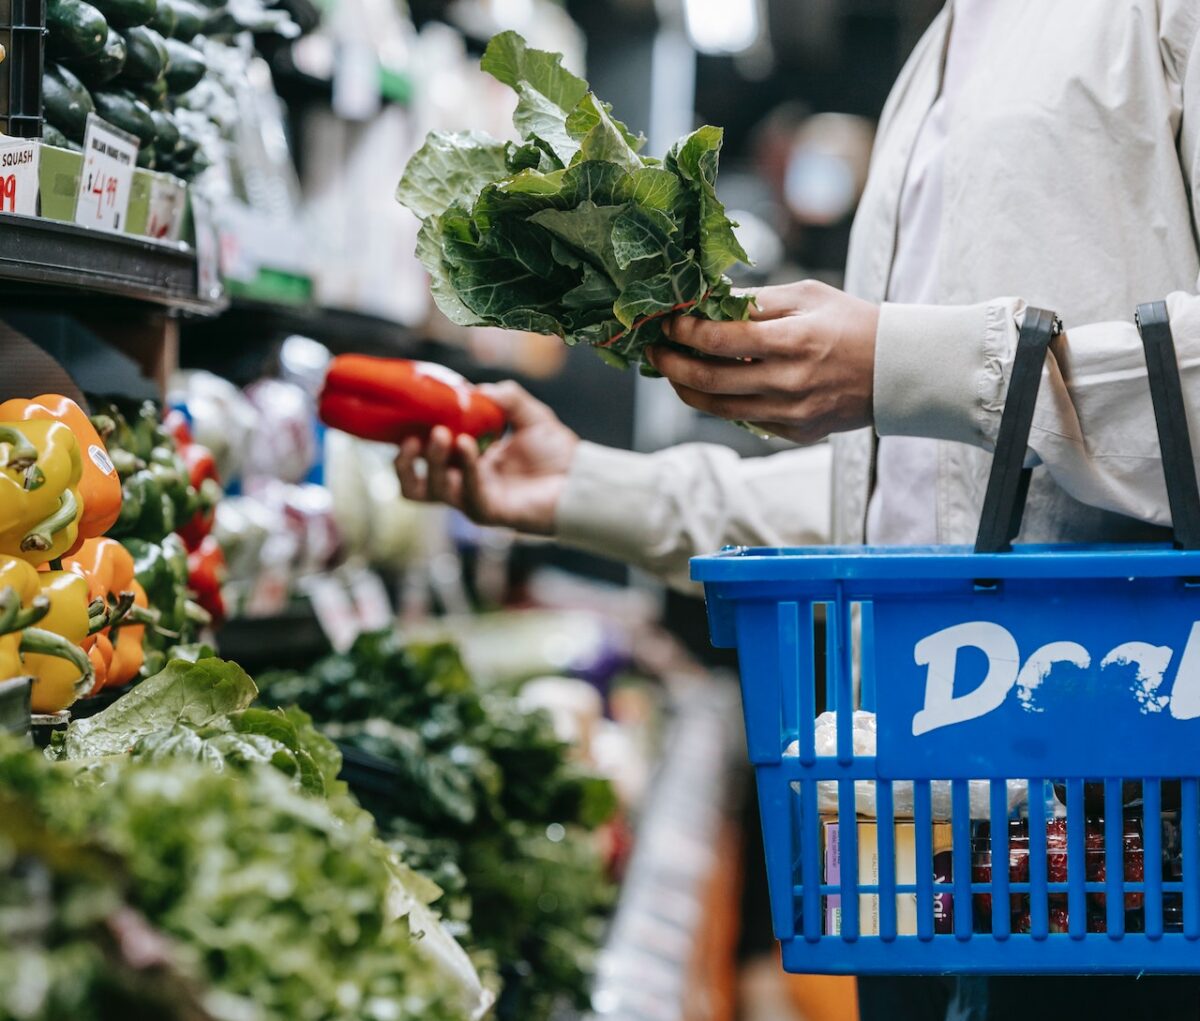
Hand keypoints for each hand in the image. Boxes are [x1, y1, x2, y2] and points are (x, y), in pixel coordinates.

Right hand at [395, 381, 578, 534]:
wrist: (582, 478)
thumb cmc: (556, 452)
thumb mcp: (529, 414)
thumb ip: (505, 397)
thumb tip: (475, 389)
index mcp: (466, 461)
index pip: (423, 456)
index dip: (409, 439)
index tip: (404, 416)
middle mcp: (463, 483)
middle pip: (415, 483)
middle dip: (406, 459)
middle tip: (411, 435)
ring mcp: (473, 499)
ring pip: (432, 491)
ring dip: (431, 462)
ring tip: (441, 435)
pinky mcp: (489, 512)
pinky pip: (466, 493)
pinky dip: (464, 468)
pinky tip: (467, 445)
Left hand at [649, 279, 878, 444]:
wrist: (898, 369)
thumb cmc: (851, 322)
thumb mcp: (808, 296)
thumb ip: (757, 300)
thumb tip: (708, 301)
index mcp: (794, 341)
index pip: (722, 338)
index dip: (686, 331)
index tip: (668, 321)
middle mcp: (791, 382)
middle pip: (712, 380)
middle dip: (673, 366)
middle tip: (654, 353)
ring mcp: (793, 413)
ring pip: (722, 409)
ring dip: (688, 391)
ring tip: (671, 374)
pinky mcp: (798, 432)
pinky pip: (747, 421)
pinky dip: (722, 405)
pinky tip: (710, 388)